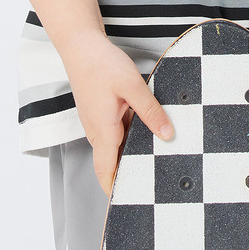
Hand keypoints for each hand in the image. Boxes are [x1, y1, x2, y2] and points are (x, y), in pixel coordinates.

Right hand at [60, 29, 172, 194]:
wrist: (80, 45)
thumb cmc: (102, 64)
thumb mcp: (133, 87)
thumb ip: (151, 112)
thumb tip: (168, 135)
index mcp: (103, 131)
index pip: (106, 172)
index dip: (116, 190)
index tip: (129, 204)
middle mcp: (97, 131)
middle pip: (112, 162)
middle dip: (130, 172)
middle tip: (154, 181)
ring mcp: (97, 122)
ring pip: (115, 145)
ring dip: (132, 151)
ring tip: (157, 156)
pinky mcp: (100, 112)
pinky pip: (115, 131)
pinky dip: (129, 135)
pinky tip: (147, 127)